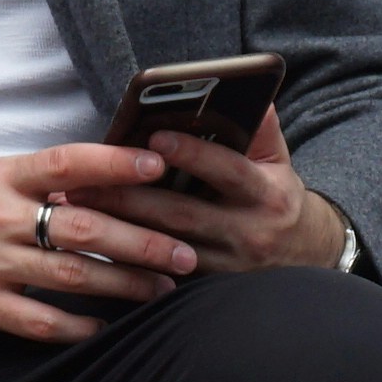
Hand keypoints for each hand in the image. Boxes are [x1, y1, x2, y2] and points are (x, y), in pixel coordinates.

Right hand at [0, 140, 201, 340]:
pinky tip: (104, 329)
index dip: (115, 164)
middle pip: (83, 227)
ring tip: (162, 289)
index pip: (67, 163)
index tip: (159, 166)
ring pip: (70, 277)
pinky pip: (38, 322)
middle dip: (141, 241)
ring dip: (123, 285)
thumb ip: (33, 181)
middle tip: (184, 251)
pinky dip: (77, 327)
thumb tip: (99, 184)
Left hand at [73, 101, 355, 280]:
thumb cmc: (278, 198)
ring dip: (118, 230)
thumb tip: (253, 91)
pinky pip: (162, 277)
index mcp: (267, 195)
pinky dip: (127, 262)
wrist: (303, 258)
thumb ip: (262, 129)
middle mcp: (248, 234)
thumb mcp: (278, 162)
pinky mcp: (208, 291)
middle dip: (130, 198)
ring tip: (79, 208)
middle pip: (182, 214)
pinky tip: (94, 246)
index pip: (228, 171)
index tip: (154, 137)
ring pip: (165, 249)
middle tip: (84, 181)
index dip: (193, 154)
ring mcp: (227, 267)